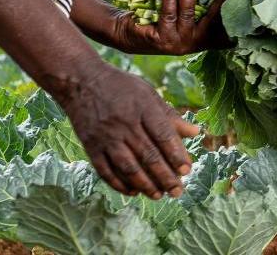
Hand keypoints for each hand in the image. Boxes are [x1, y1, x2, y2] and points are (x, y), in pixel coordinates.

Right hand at [57, 63, 200, 197]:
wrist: (80, 82)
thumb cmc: (121, 87)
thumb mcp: (148, 93)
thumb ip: (170, 115)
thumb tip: (196, 132)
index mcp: (143, 109)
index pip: (164, 136)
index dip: (177, 155)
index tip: (187, 171)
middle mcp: (124, 124)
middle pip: (148, 155)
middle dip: (165, 176)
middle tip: (177, 191)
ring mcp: (106, 137)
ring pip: (128, 167)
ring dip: (145, 184)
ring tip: (158, 195)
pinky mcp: (90, 146)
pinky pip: (105, 170)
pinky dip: (119, 184)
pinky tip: (132, 192)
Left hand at [117, 0, 231, 54]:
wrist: (127, 34)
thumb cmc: (158, 19)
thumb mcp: (180, 14)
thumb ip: (193, 4)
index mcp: (201, 38)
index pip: (219, 22)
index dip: (225, 4)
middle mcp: (193, 43)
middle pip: (209, 19)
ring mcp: (178, 43)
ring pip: (187, 14)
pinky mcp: (161, 40)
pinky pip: (168, 15)